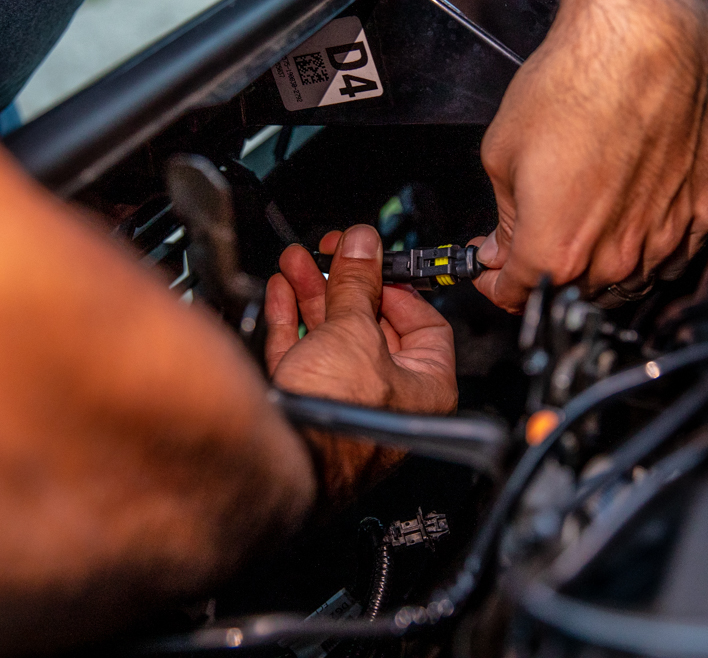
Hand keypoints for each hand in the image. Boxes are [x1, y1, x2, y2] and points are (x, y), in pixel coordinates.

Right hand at [264, 225, 456, 502]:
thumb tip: (364, 248)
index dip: (398, 287)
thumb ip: (358, 284)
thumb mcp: (355, 332)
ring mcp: (345, 401)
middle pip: (372, 325)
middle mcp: (388, 397)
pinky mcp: (307, 403)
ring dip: (315, 294)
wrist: (283, 458)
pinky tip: (282, 291)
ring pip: (332, 336)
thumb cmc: (337, 416)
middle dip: (347, 283)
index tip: (375, 261)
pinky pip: (303, 354)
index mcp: (425, 387)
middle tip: (333, 253)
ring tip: (298, 261)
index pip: (424, 324)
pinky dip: (291, 321)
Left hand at [472, 0, 707, 310]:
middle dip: (546, 275)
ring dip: (597, 268)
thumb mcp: (503, 153)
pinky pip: (675, 256)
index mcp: (557, 248)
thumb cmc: (578, 82)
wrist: (644, 39)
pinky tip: (630, 228)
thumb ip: (504, 216)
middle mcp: (615, 255)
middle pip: (573, 294)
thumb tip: (501, 244)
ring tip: (580, 232)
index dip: (496, 287)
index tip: (492, 273)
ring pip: (625, 283)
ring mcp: (663, 237)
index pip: (518, 297)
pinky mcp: (701, 210)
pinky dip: (648, 253)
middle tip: (530, 244)